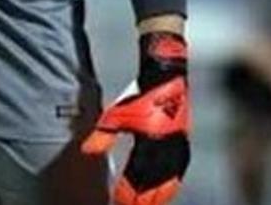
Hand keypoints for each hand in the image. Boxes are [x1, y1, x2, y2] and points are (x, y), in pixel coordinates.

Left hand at [82, 32, 190, 204]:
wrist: (166, 77)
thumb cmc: (140, 94)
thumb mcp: (117, 114)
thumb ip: (103, 136)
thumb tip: (87, 151)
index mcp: (149, 142)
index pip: (137, 179)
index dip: (128, 194)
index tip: (117, 202)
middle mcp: (166, 148)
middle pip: (153, 186)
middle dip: (141, 200)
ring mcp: (177, 147)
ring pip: (168, 182)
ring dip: (157, 196)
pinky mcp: (182, 144)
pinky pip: (177, 173)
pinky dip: (170, 185)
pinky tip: (165, 192)